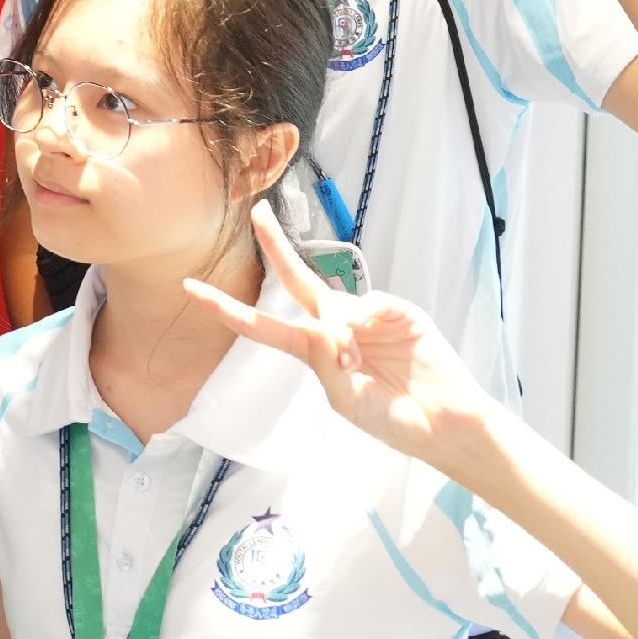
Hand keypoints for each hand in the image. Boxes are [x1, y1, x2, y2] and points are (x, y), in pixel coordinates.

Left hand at [188, 217, 519, 486]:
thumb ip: (327, 365)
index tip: (190, 288)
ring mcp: (367, 317)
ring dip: (338, 332)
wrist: (447, 426)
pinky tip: (375, 347)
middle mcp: (336, 326)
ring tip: (358, 363)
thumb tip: (323, 326)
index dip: (227, 309)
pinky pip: (371, 304)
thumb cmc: (394, 419)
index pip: (263, 326)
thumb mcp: (348, 401)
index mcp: (315, 351)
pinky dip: (366, 326)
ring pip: (334, 303)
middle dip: (275, 246)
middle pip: (296, 281)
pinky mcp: (399, 312)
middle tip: (256, 212)